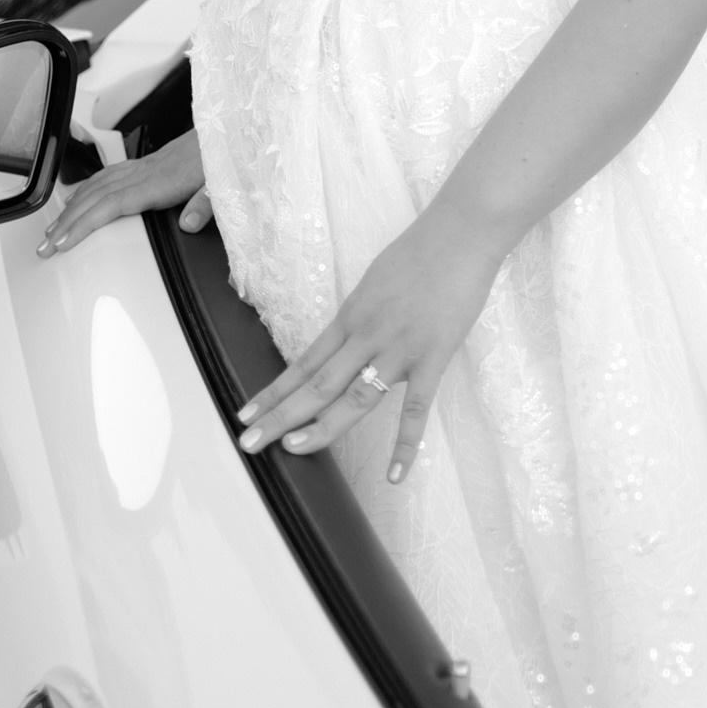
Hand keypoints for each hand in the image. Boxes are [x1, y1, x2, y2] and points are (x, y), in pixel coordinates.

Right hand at [36, 129, 210, 255]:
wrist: (227, 129)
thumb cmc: (223, 158)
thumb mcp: (222, 184)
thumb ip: (205, 203)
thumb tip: (188, 225)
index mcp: (159, 181)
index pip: (111, 205)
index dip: (83, 224)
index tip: (63, 243)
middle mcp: (145, 172)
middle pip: (96, 198)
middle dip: (65, 223)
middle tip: (45, 247)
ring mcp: (143, 167)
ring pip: (97, 186)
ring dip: (71, 208)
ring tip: (52, 230)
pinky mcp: (147, 164)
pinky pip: (108, 176)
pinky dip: (87, 189)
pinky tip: (78, 198)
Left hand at [235, 204, 500, 484]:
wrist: (461, 232)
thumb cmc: (421, 251)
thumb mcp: (376, 281)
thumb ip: (361, 318)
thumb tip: (349, 346)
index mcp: (351, 315)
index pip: (304, 362)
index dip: (274, 391)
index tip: (245, 413)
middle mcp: (366, 335)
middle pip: (317, 384)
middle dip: (280, 416)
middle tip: (248, 443)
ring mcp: (399, 348)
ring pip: (354, 398)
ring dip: (322, 427)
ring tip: (292, 450)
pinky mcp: (433, 357)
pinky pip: (416, 409)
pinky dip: (404, 445)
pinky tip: (394, 476)